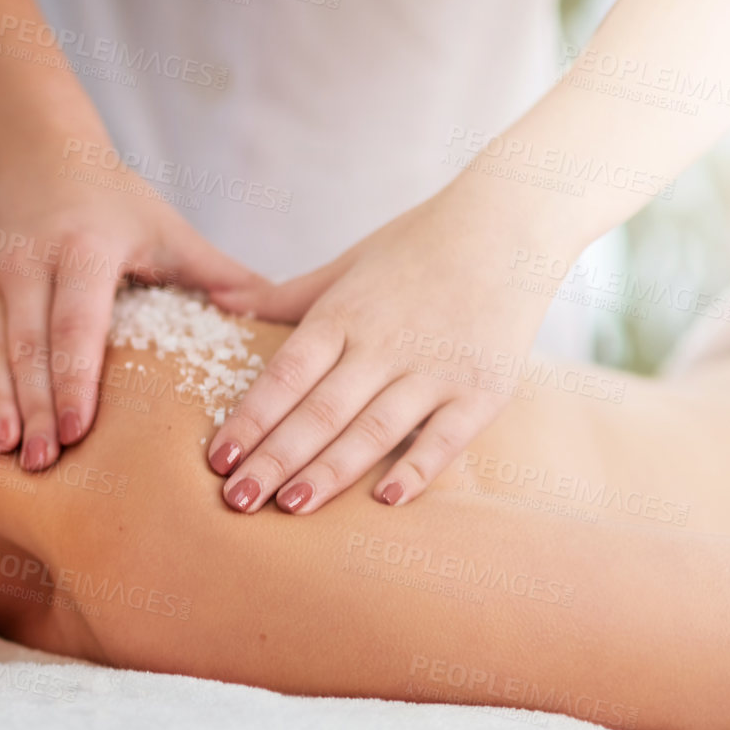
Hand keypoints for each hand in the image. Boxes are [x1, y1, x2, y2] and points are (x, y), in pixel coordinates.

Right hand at [0, 172, 262, 469]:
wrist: (33, 155)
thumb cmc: (112, 200)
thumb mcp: (166, 228)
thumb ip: (219, 274)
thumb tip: (279, 313)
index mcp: (85, 249)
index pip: (77, 323)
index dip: (75, 379)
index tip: (78, 431)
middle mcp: (31, 262)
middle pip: (30, 346)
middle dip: (35, 408)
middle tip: (43, 462)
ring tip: (5, 451)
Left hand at [204, 187, 560, 512]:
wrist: (512, 222)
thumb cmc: (419, 245)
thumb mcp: (346, 264)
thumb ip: (283, 295)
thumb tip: (219, 301)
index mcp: (344, 313)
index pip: (285, 376)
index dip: (250, 420)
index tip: (218, 459)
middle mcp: (385, 342)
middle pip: (320, 411)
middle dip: (274, 459)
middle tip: (237, 500)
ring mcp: (436, 368)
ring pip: (373, 430)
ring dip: (329, 471)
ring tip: (290, 506)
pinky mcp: (484, 389)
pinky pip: (446, 438)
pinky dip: (417, 469)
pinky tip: (385, 500)